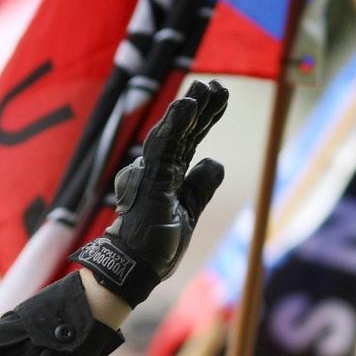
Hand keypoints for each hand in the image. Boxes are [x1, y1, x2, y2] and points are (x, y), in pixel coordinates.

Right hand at [71, 79, 227, 307]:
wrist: (136, 268)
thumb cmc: (155, 245)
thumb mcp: (188, 212)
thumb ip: (199, 187)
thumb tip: (214, 161)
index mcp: (166, 177)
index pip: (187, 141)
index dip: (204, 119)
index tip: (220, 99)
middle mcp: (156, 170)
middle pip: (182, 133)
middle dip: (201, 108)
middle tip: (218, 87)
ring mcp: (149, 174)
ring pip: (172, 134)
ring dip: (189, 109)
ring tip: (205, 88)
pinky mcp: (148, 181)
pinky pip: (162, 148)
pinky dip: (175, 125)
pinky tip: (188, 105)